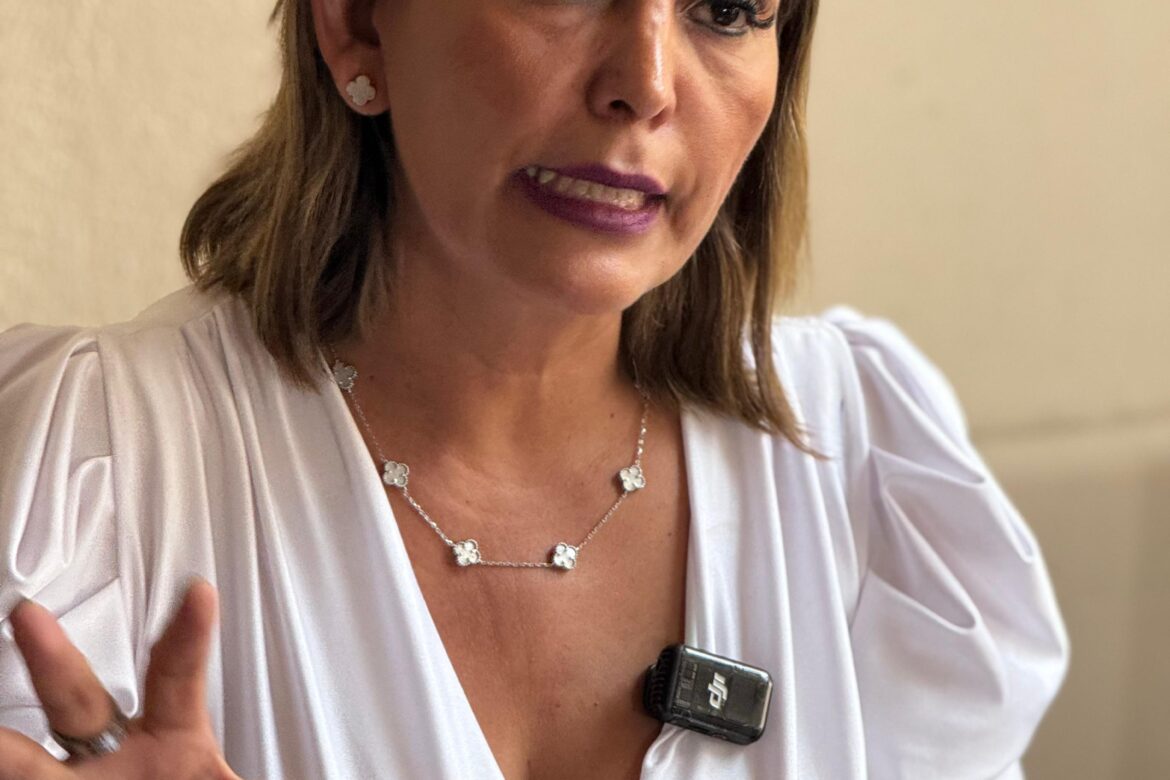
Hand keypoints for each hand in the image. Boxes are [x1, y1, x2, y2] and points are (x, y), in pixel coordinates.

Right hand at [1, 580, 238, 778]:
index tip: (200, 593)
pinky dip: (1, 763)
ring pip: (23, 763)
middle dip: (53, 661)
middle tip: (28, 617)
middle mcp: (111, 760)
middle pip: (79, 702)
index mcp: (173, 744)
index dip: (187, 636)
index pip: (178, 677)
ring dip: (3, 747)